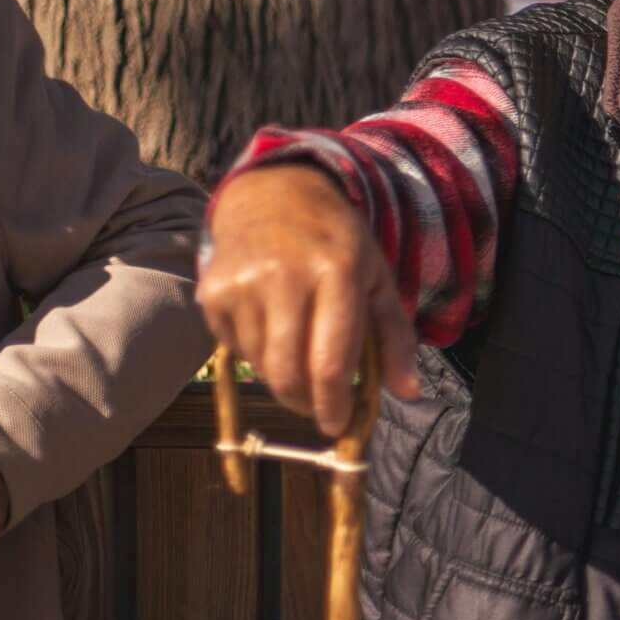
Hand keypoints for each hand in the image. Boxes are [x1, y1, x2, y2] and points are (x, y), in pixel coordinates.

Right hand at [198, 164, 421, 436]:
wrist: (274, 194)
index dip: (334, 404)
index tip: (339, 425)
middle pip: (288, 373)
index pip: (330, 361)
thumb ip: (396, 338)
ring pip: (260, 366)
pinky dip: (257, 355)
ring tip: (301, 360)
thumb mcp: (378, 280)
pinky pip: (235, 348)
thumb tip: (408, 393)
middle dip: (306, 403)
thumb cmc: (338, 243)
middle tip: (319, 408)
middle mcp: (284, 276)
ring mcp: (242, 283)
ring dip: (283, 380)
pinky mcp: (211, 291)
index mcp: (337, 273)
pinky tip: (273, 330)